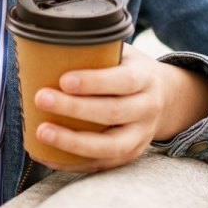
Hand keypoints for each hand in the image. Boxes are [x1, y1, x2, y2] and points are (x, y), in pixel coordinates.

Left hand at [32, 44, 207, 173]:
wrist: (167, 99)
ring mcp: (140, 136)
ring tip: (40, 133)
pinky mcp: (129, 155)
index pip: (123, 81)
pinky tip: (45, 155)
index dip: (94, 82)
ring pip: (109, 146)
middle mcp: (146, 109)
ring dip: (72, 142)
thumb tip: (47, 43)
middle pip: (112, 112)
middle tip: (41, 99)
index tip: (64, 80)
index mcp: (145, 79)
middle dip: (74, 108)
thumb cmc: (129, 71)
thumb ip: (97, 50)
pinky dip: (72, 163)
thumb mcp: (123, 54)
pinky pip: (101, 164)